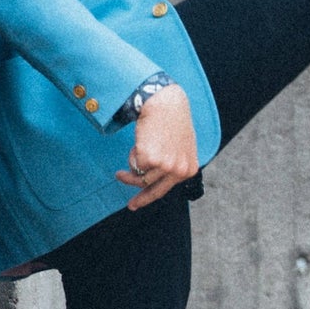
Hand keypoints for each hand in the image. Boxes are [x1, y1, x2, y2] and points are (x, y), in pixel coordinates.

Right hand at [114, 85, 198, 209]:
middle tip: (131, 205)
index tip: (138, 204)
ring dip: (129, 172)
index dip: (150, 196)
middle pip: (154, 190)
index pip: (167, 188)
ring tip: (120, 170)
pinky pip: (134, 164)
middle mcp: (179, 170)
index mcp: (188, 169)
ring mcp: (166, 166)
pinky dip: (132, 154)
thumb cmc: (171, 120)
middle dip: (141, 199)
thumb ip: (173, 163)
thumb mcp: (180, 146)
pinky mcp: (151, 159)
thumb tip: (156, 177)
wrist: (166, 103)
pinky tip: (139, 142)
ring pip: (140, 178)